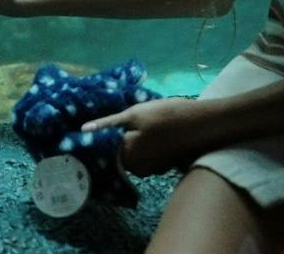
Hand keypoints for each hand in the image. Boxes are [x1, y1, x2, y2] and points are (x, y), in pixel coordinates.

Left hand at [81, 96, 218, 177]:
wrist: (200, 123)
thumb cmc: (165, 115)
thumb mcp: (133, 114)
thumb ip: (108, 124)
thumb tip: (83, 130)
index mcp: (127, 155)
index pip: (103, 150)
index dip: (98, 139)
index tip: (92, 129)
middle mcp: (138, 168)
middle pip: (117, 155)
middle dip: (114, 141)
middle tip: (113, 122)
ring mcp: (151, 168)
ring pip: (131, 156)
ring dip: (128, 144)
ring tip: (131, 125)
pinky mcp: (162, 165)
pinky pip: (144, 158)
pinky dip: (142, 147)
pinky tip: (147, 133)